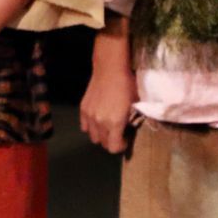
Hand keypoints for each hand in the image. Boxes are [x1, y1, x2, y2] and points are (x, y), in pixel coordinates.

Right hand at [81, 30, 138, 154]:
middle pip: (102, 143)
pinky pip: (84, 126)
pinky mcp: (82, 109)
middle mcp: (99, 122)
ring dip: (101, 135)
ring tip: (108, 127)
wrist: (110, 70)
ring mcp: (89, 116)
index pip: (113, 147)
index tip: (125, 140)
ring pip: (92, 136)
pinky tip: (98, 119)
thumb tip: (129, 129)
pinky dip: (91, 127)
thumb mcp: (135, 105)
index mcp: (114, 123)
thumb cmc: (127, 86)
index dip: (120, 146)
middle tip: (119, 133)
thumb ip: (131, 121)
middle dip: (111, 141)